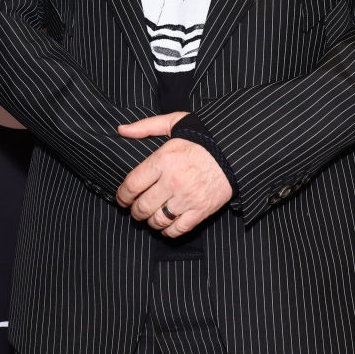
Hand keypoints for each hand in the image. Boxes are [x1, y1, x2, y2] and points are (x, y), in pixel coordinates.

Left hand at [116, 112, 231, 235]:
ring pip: (157, 221)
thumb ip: (145, 126)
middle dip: (135, 212)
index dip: (122, 196)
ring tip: (149, 217)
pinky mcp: (200, 210)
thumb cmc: (201, 136)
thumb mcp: (174, 122)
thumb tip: (122, 130)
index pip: (132, 185)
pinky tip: (165, 225)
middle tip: (135, 210)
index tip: (122, 199)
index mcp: (163, 160)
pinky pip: (177, 229)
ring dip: (149, 222)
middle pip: (142, 207)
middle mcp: (173, 181)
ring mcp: (187, 198)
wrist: (233, 150)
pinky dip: (168, 232)